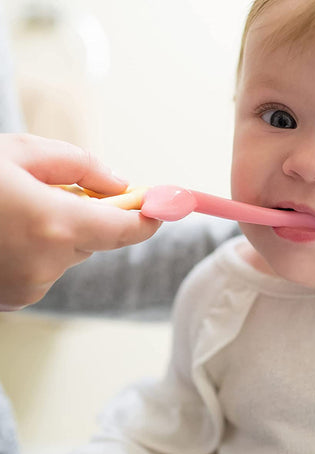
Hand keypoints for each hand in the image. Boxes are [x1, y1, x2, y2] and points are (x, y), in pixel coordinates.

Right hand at [0, 133, 160, 309]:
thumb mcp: (20, 153)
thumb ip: (80, 165)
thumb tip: (118, 184)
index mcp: (54, 225)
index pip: (124, 230)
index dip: (146, 219)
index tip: (160, 209)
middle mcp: (47, 265)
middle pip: (94, 240)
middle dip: (85, 217)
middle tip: (57, 194)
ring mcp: (28, 288)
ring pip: (67, 255)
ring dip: (56, 235)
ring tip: (16, 213)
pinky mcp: (13, 300)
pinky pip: (42, 270)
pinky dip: (35, 253)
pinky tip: (6, 235)